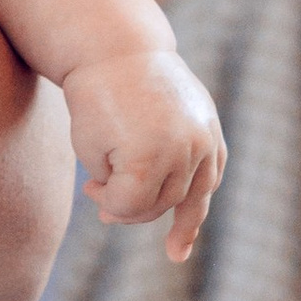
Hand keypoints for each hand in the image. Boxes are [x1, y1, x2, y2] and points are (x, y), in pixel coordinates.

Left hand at [60, 47, 224, 260]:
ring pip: (193, 195)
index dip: (107, 202)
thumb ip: (114, 187)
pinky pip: (211, 175)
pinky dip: (202, 198)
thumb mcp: (89, 148)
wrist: (121, 50)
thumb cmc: (95, 99)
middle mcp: (185, 149)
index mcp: (148, 156)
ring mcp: (203, 138)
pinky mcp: (211, 129)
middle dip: (132, 205)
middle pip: (162, 203)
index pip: (131, 205)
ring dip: (174, 217)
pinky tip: (196, 227)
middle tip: (103, 197)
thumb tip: (130, 213)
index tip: (89, 187)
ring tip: (175, 250)